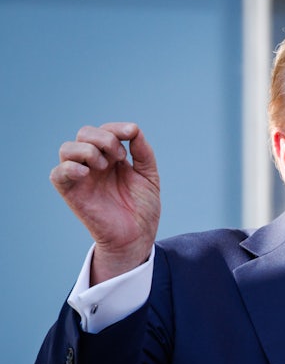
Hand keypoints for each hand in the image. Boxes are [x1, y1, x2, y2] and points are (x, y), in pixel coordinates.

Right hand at [50, 122, 159, 284]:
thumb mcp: (149, 176)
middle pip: (84, 133)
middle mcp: (93, 165)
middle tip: (120, 156)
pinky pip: (58, 173)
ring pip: (67, 148)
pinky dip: (69, 167)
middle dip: (103, 137)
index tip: (131, 133)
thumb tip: (134, 130)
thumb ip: (143, 152)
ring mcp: (81, 178)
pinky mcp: (72, 193)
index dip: (116, 127)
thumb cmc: (142, 208)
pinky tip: (87, 172)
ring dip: (88, 149)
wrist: (138, 236)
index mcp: (111, 158)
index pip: (105, 131)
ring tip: (104, 166)